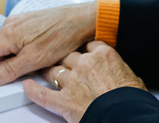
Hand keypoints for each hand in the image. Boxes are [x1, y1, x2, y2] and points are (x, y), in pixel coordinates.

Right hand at [0, 2, 95, 87]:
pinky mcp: (27, 25)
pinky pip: (15, 44)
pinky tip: (37, 55)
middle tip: (19, 71)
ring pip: (5, 51)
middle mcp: (9, 26)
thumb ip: (9, 70)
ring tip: (38, 60)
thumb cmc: (63, 34)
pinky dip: (20, 54)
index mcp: (7, 34)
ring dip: (13, 62)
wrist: (83, 19)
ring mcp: (18, 24)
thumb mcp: (35, 59)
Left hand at [25, 41, 145, 122]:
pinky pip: (43, 95)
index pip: (88, 44)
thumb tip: (123, 76)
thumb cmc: (131, 99)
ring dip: (48, 71)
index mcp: (104, 55)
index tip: (81, 48)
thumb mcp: (132, 78)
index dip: (83, 48)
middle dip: (64, 58)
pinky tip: (27, 86)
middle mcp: (85, 64)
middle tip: (60, 58)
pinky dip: (33, 90)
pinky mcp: (64, 101)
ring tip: (41, 69)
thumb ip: (120, 71)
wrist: (126, 114)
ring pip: (54, 70)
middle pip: (68, 55)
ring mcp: (72, 81)